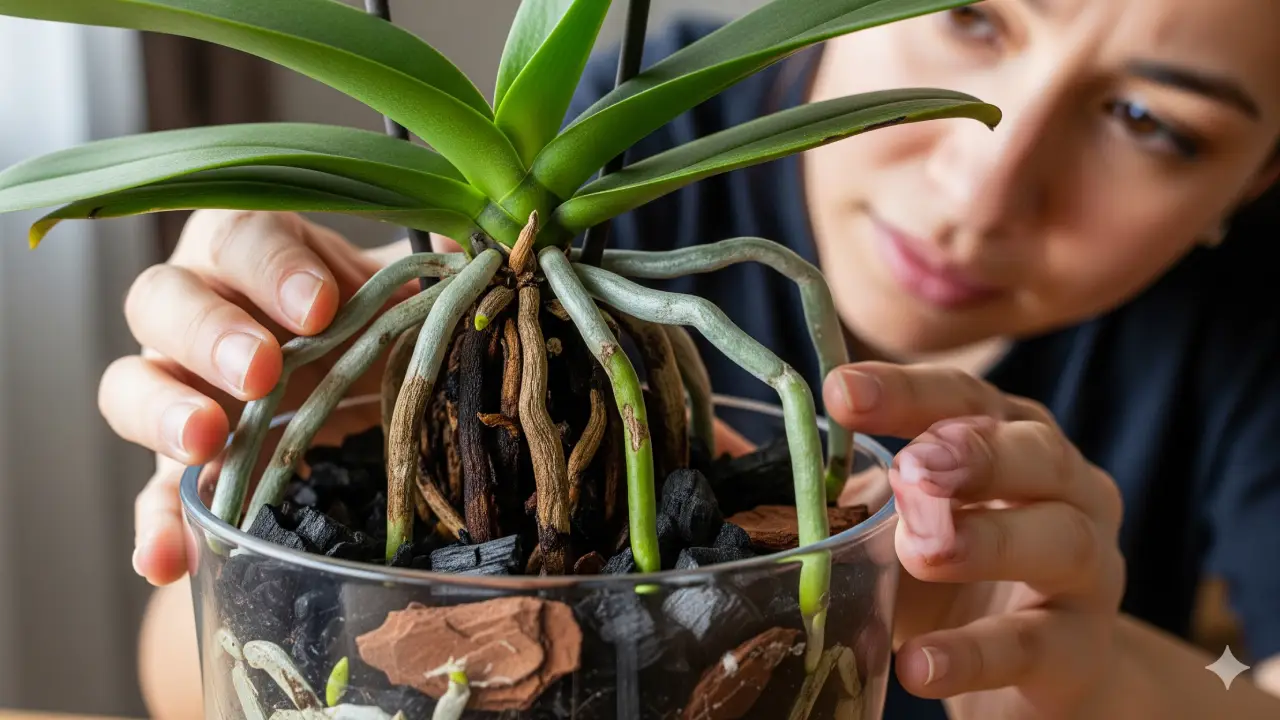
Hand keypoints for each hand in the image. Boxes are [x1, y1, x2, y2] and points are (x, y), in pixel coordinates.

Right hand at [101, 210, 438, 585]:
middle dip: (210, 334)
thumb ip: (434, 266)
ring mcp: (178, 385)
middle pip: (164, 301)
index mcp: (249, 247)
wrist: (351, 382)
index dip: (273, 267)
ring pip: (131, 384)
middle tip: (262, 370)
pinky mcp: (178, 464)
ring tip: (205, 440)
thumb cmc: (369, 316)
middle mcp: (196, 306)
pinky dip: (156, 527)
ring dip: (162, 411)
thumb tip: (495, 254)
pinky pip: (150, 494)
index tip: (320, 306)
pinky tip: (168, 560)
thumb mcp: (401, 285)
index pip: (242, 237)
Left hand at [821, 362, 1125, 717]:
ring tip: (920, 552)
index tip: (840, 393)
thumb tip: (719, 456)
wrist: (1035, 675)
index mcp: (1012, 439)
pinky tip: (918, 663)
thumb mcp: (894, 524)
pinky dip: (976, 653)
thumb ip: (835, 494)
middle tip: (910, 469)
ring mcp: (1088, 569)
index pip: (965, 399)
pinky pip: (1036, 646)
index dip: (906, 392)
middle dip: (972, 455)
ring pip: (1060, 539)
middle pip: (1034, 451)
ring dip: (988, 542)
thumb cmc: (953, 576)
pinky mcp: (1081, 649)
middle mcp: (1067, 489)